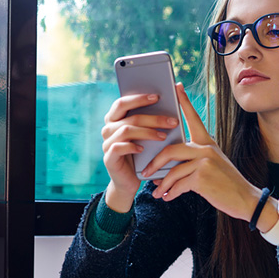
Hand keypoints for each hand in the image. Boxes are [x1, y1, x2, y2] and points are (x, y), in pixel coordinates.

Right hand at [100, 93, 180, 211]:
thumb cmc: (141, 154)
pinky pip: (119, 147)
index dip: (139, 98)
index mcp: (115, 119)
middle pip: (129, 116)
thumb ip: (149, 122)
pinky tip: (143, 149)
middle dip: (152, 117)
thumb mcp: (145, 136)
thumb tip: (168, 104)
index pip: (122, 102)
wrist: (129, 180)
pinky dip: (132, 146)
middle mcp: (108, 129)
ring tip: (163, 136)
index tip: (158, 96)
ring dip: (148, 132)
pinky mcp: (108, 158)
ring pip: (126, 130)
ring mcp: (106, 143)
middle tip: (171, 121)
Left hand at [142, 83, 264, 222]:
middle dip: (155, 162)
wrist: (245, 199)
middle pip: (171, 149)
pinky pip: (178, 184)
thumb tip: (164, 169)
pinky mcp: (202, 177)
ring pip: (173, 170)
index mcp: (208, 142)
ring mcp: (205, 162)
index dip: (184, 101)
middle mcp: (206, 148)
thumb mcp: (212, 165)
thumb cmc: (226, 184)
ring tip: (156, 191)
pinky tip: (167, 197)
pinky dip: (170, 192)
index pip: (194, 117)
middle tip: (145, 171)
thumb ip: (191, 162)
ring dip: (162, 183)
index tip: (176, 87)